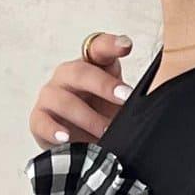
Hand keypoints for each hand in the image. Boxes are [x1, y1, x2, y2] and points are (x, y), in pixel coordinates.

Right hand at [29, 33, 134, 148]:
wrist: (85, 150)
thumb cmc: (106, 121)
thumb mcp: (122, 107)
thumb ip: (132, 94)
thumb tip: (156, 90)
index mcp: (90, 67)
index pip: (98, 47)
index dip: (111, 44)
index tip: (127, 46)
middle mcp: (68, 76)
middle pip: (80, 72)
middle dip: (103, 85)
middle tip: (126, 98)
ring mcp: (50, 96)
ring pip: (63, 100)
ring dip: (87, 117)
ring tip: (106, 132)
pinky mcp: (38, 119)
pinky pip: (42, 121)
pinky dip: (53, 130)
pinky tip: (66, 138)